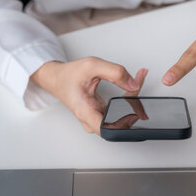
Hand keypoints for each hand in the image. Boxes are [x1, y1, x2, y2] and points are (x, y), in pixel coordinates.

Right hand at [31, 57, 147, 134]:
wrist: (57, 78)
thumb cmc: (68, 75)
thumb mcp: (91, 66)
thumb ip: (114, 73)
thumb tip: (133, 84)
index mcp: (85, 112)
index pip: (107, 130)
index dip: (124, 124)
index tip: (134, 110)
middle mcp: (91, 120)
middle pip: (120, 120)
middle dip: (133, 101)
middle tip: (138, 81)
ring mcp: (97, 119)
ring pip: (122, 115)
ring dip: (133, 97)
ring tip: (138, 79)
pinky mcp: (101, 114)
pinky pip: (119, 109)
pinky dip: (128, 96)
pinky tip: (133, 83)